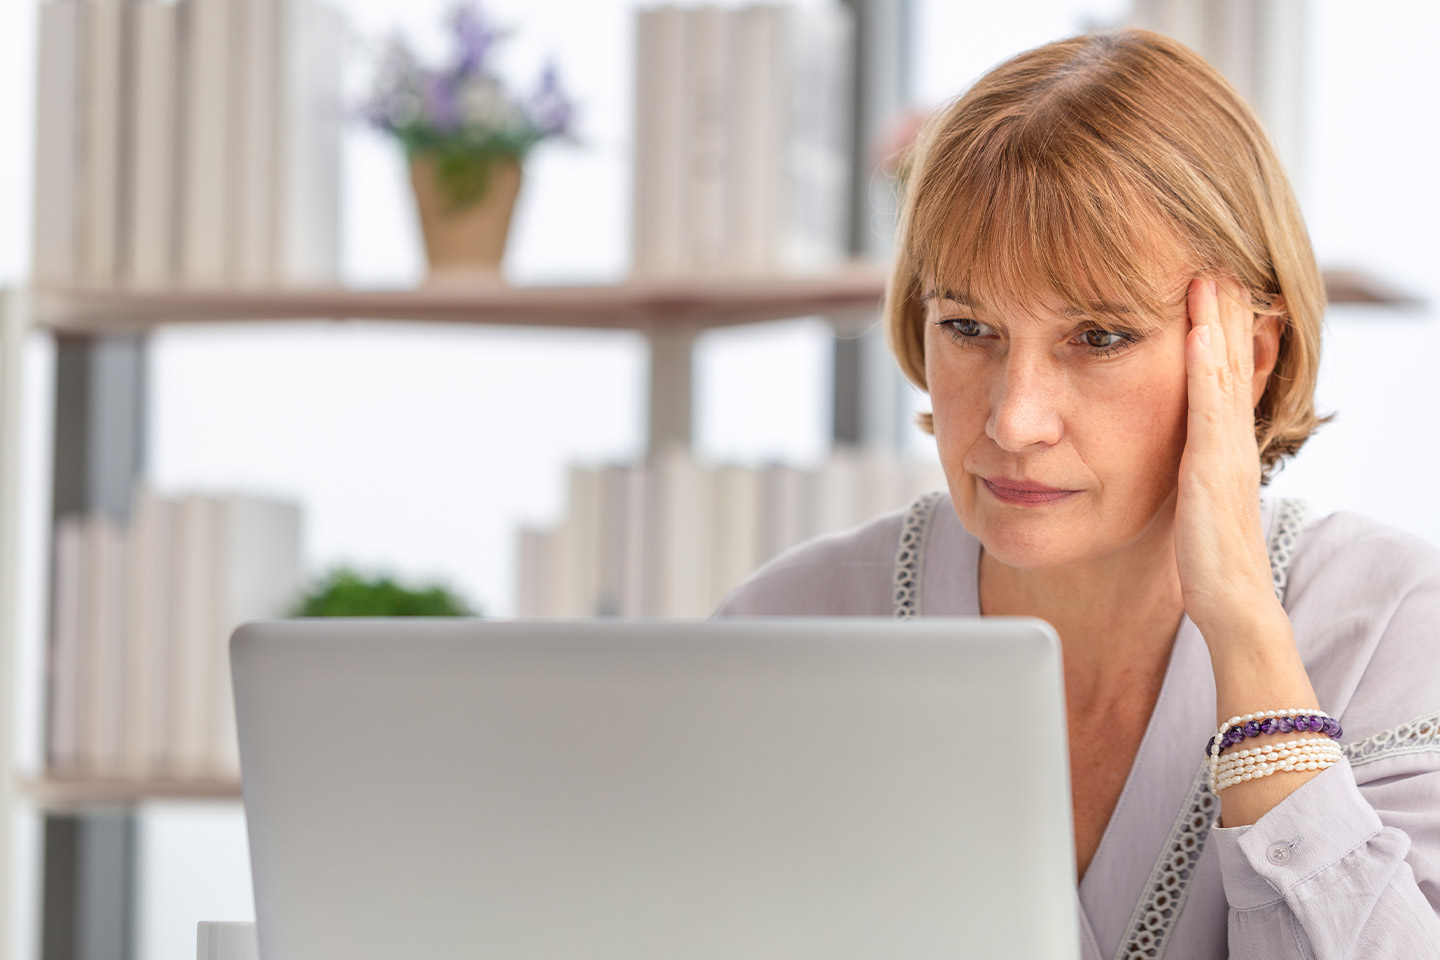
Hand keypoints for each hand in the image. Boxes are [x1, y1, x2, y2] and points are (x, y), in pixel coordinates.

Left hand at [1174, 278, 1283, 645]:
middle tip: (1216, 261)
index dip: (1219, 330)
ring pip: (1223, 373)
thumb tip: (1176, 453)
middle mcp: (1231, 441)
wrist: (1231, 601)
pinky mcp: (1213, 469)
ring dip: (1217, 323)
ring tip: (1210, 276)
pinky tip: (1196, 333)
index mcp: (1223, 446)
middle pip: (1231, 363)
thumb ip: (1190, 469)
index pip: (1222, 374)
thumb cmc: (1207, 559)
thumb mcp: (1195, 499)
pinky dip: (1205, 366)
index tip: (1208, 286)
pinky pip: (1209, 407)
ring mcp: (1226, 452)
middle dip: (1224, 312)